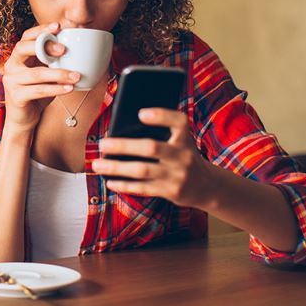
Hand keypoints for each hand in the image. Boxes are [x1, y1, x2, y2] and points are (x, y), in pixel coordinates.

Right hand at [1, 22, 80, 130]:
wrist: (24, 118)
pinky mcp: (16, 96)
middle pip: (23, 48)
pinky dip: (56, 89)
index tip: (58, 26)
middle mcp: (11, 65)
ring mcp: (11, 81)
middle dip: (45, 46)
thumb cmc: (37, 92)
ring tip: (76, 75)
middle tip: (64, 50)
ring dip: (59, 73)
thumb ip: (53, 61)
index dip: (40, 30)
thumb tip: (78, 48)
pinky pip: (38, 90)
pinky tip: (69, 88)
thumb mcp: (45, 73)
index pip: (26, 37)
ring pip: (36, 73)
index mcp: (18, 56)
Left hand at [91, 108, 216, 208]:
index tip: (141, 114)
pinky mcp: (171, 192)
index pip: (178, 121)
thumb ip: (162, 132)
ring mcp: (177, 175)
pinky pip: (143, 188)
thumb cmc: (183, 155)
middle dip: (124, 146)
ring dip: (117, 168)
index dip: (160, 116)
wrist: (207, 186)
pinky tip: (110, 181)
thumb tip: (122, 129)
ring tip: (97, 164)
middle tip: (102, 144)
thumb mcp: (181, 141)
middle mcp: (183, 155)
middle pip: (151, 148)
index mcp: (185, 137)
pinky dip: (125, 185)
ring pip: (142, 170)